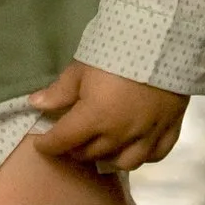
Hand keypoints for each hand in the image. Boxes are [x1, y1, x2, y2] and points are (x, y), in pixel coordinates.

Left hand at [29, 62, 187, 173]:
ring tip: (101, 146)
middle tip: (70, 138)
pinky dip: (141, 156)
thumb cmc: (117, 52)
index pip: (63, 141)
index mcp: (95, 119)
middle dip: (75, 148)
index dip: (48, 144)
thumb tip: (35, 104)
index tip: (41, 143)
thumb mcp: (82, 68)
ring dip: (107, 157)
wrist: (165, 42)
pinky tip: (134, 147)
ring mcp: (147, 136)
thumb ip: (60, 91)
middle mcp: (119, 135)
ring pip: (122, 163)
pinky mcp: (169, 131)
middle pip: (90, 153)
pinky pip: (154, 156)